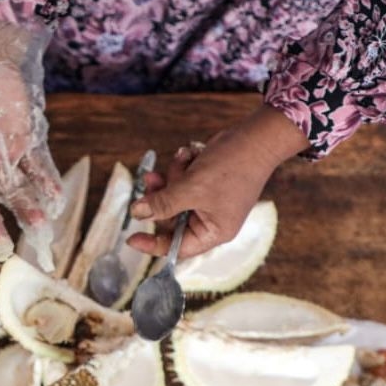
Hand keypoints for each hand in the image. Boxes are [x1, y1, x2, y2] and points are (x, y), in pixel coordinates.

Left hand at [127, 105, 309, 257]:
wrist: (255, 137)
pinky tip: (190, 154)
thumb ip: (162, 203)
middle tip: (151, 179)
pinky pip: (182, 182)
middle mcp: (211, 220)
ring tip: (183, 159)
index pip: (177, 247)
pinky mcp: (205, 184)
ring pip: (173, 196)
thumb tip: (137, 214)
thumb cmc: (231, 167)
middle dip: (162, 196)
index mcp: (213, 232)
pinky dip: (183, 168)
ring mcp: (208, 202)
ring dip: (173, 177)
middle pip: (171, 219)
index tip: (131, 238)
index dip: (153, 244)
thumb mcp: (191, 187)